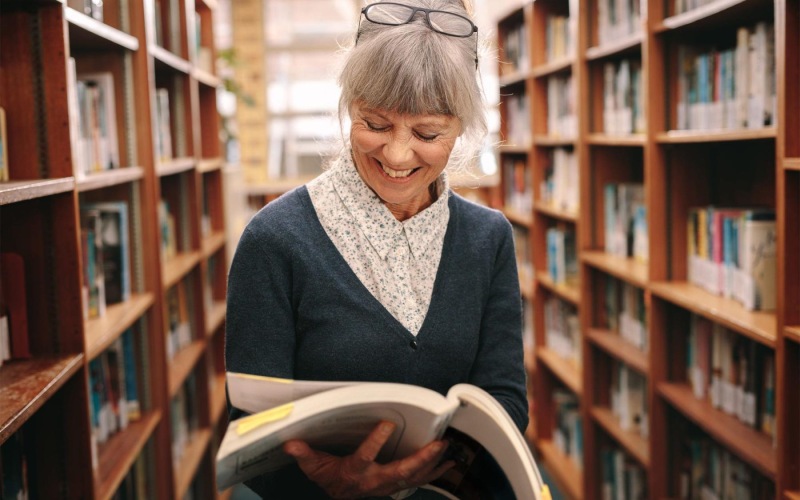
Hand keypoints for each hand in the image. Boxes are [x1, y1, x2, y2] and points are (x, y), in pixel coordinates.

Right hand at [283, 420, 453, 498]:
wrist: (341, 498)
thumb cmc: (330, 478)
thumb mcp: (314, 466)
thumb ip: (305, 454)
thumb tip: (291, 444)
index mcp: (355, 472)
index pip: (365, 457)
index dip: (375, 442)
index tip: (386, 425)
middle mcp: (375, 480)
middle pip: (401, 471)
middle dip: (420, 458)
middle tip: (437, 443)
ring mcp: (389, 484)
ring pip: (414, 476)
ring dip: (432, 463)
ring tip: (446, 449)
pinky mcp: (398, 484)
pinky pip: (420, 480)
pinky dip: (436, 472)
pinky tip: (450, 463)